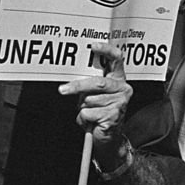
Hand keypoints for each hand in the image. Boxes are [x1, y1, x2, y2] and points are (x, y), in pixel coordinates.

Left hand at [58, 42, 132, 165]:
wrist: (109, 137)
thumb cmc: (99, 111)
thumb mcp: (94, 93)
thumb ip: (89, 83)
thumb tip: (72, 81)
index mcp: (118, 79)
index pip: (116, 58)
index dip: (106, 50)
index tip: (93, 46)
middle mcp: (122, 89)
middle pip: (98, 82)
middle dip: (77, 86)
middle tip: (62, 90)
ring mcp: (120, 103)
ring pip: (89, 99)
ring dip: (81, 107)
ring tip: (88, 112)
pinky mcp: (114, 116)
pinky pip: (89, 113)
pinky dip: (83, 118)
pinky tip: (91, 121)